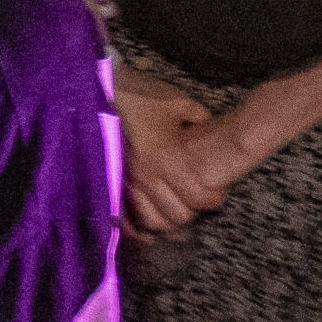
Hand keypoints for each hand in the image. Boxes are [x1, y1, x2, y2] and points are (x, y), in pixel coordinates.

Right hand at [115, 68, 226, 232]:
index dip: (212, 200)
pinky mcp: (111, 181)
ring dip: (166, 221)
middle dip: (191, 211)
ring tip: (175, 212)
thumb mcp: (180, 103)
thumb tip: (211, 132)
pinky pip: (123, 214)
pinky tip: (146, 232)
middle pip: (176, 215)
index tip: (217, 195)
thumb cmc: (144, 95)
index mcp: (168, 159)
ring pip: (151, 220)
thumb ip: (200, 121)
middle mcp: (146, 176)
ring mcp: (126, 181)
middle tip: (198, 202)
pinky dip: (136, 227)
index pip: (197, 197)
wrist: (105, 90)